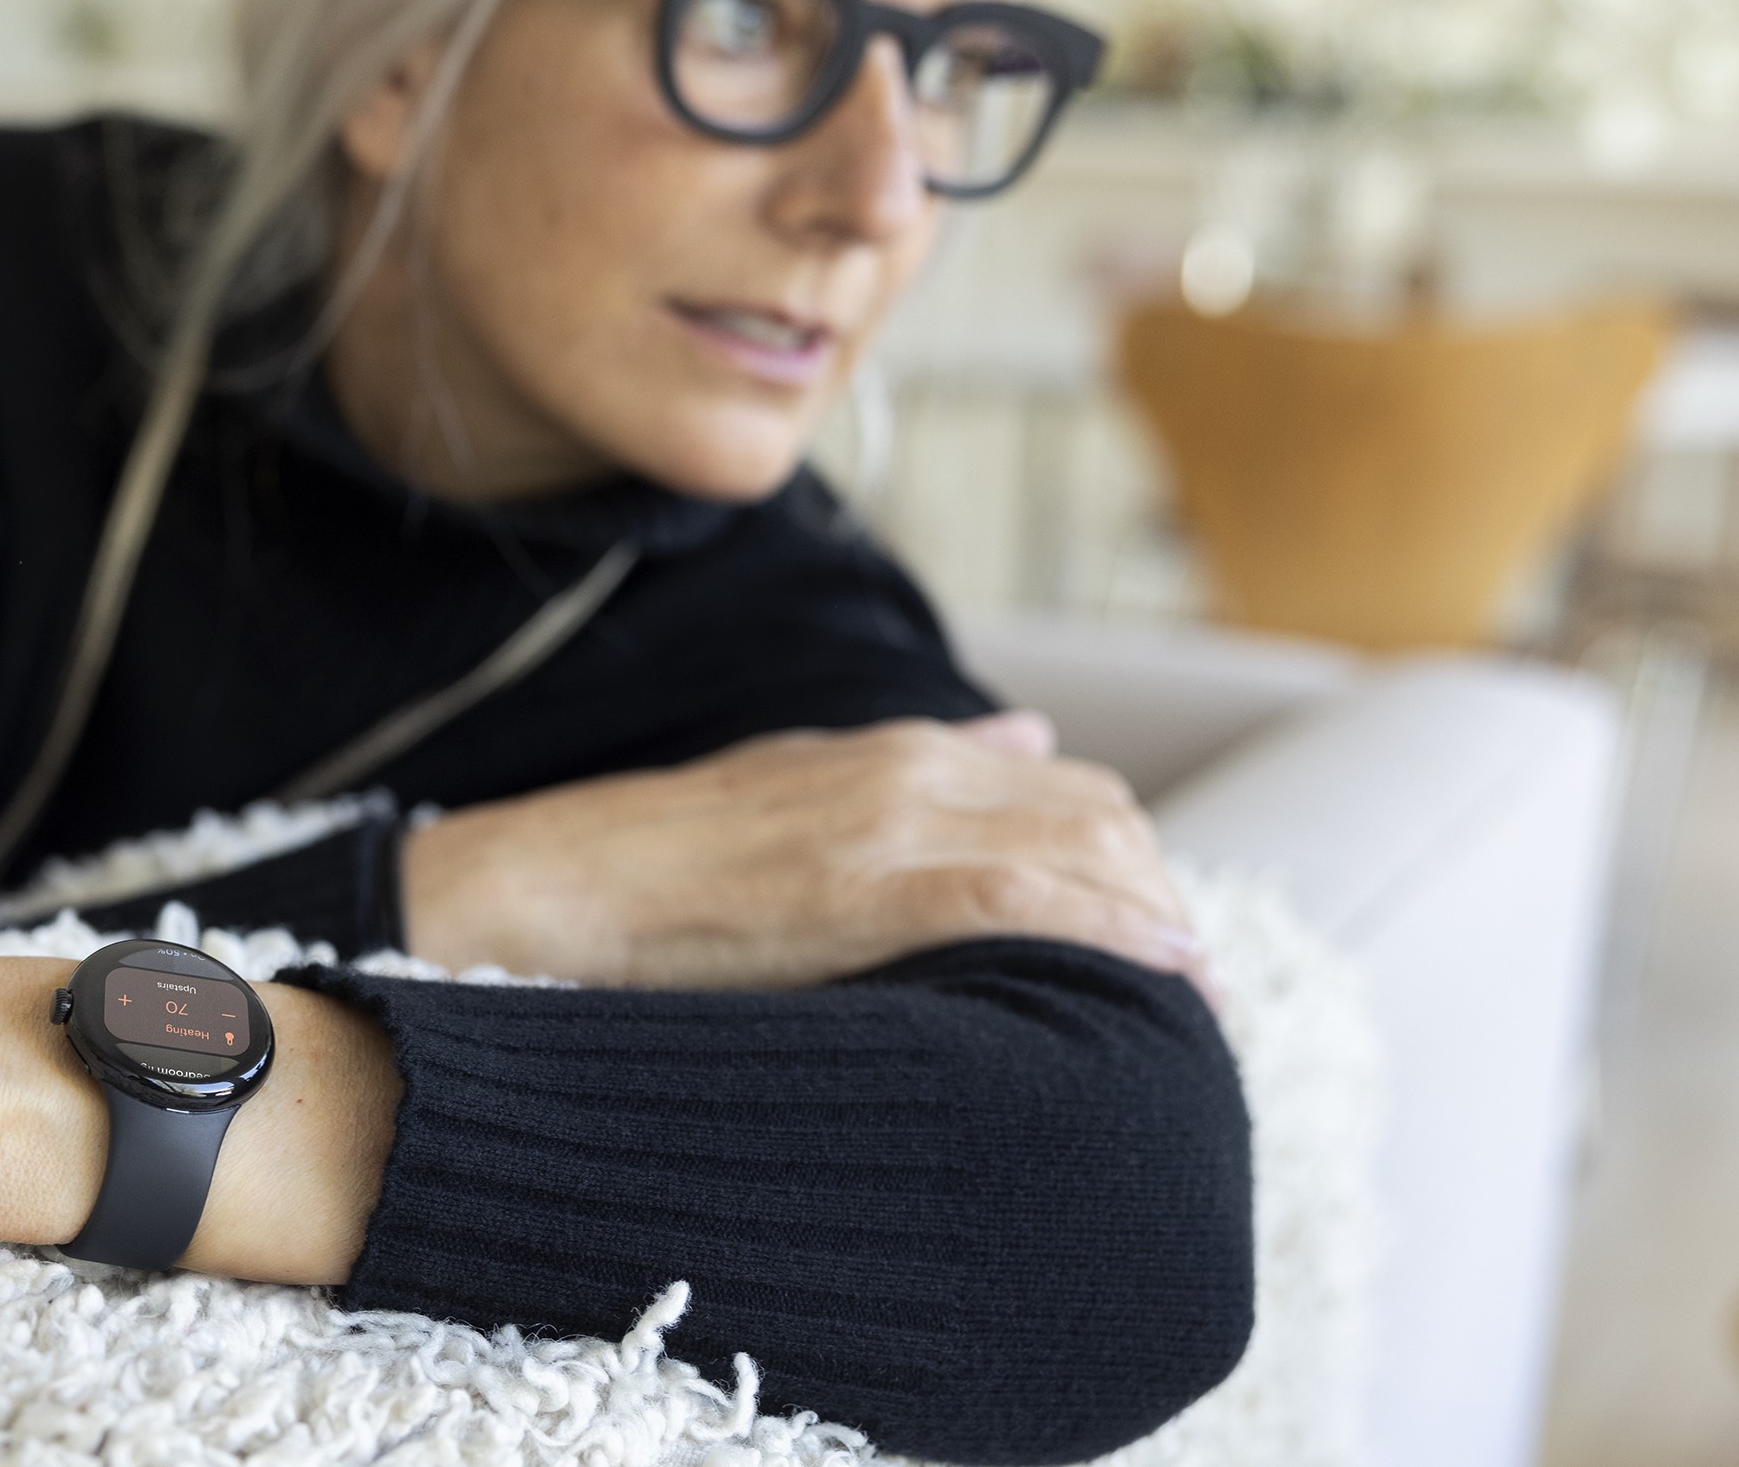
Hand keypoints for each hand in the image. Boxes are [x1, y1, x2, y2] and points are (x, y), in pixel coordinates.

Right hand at [398, 714, 1203, 990]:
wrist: (548, 887)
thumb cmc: (653, 864)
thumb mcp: (791, 785)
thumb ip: (912, 769)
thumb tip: (1030, 735)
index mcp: (889, 752)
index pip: (1067, 787)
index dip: (1132, 863)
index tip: (1160, 938)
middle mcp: (905, 771)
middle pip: (1099, 816)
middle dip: (1161, 897)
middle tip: (1187, 986)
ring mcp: (883, 824)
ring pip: (1081, 849)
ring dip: (1153, 922)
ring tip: (1190, 1002)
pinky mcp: (858, 887)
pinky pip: (1022, 899)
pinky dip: (1109, 934)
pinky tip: (1163, 980)